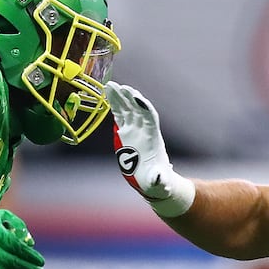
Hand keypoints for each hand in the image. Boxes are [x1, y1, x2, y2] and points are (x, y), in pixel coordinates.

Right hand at [105, 81, 195, 217]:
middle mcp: (144, 132)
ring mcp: (135, 131)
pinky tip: (108, 96)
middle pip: (137, 110)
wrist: (154, 182)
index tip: (136, 97)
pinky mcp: (126, 134)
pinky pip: (120, 117)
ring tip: (109, 86)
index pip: (149, 118)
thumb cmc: (159, 182)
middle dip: (128, 98)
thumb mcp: (160, 182)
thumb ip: (160, 180)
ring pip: (127, 110)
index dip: (143, 107)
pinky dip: (115, 107)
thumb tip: (160, 179)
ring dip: (119, 98)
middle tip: (118, 86)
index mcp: (153, 139)